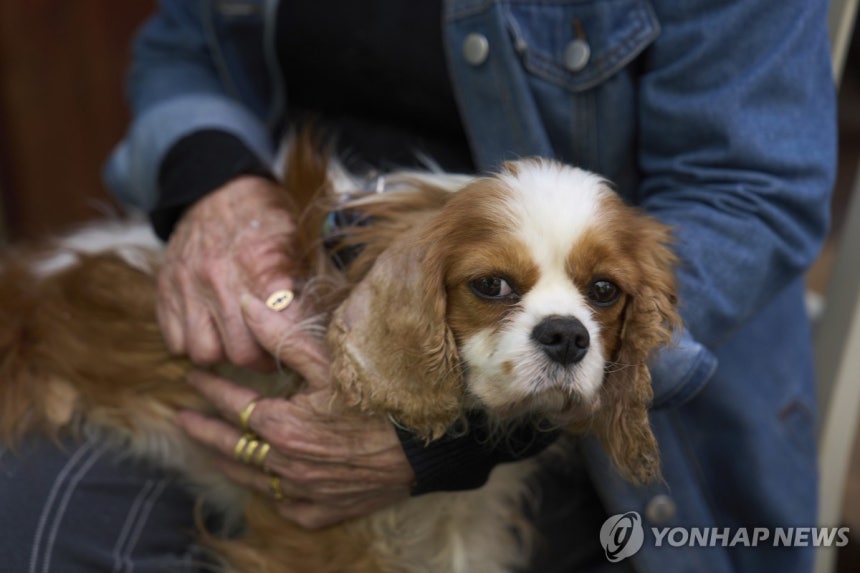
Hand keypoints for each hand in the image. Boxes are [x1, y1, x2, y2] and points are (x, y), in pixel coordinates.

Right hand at [157, 175, 295, 369]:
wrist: (215, 188)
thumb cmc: (264, 217)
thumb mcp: (294, 239)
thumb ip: (303, 283)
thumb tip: (315, 325)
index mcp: (258, 264)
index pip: (277, 330)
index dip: (289, 346)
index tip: (294, 346)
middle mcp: (218, 278)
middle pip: (240, 353)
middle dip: (259, 360)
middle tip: (269, 352)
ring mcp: (187, 286)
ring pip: (203, 353)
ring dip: (223, 354)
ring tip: (238, 341)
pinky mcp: (165, 290)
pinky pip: (175, 341)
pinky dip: (193, 343)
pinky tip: (211, 330)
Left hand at [178, 295, 414, 528]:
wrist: (425, 445)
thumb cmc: (379, 397)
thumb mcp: (331, 359)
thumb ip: (282, 334)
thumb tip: (246, 304)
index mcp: (281, 424)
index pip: (233, 403)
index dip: (210, 388)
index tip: (193, 377)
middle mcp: (284, 462)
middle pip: (231, 446)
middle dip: (203, 430)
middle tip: (183, 419)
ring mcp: (302, 491)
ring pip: (252, 479)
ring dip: (227, 463)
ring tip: (210, 453)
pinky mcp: (324, 509)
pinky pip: (286, 505)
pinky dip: (272, 494)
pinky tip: (267, 486)